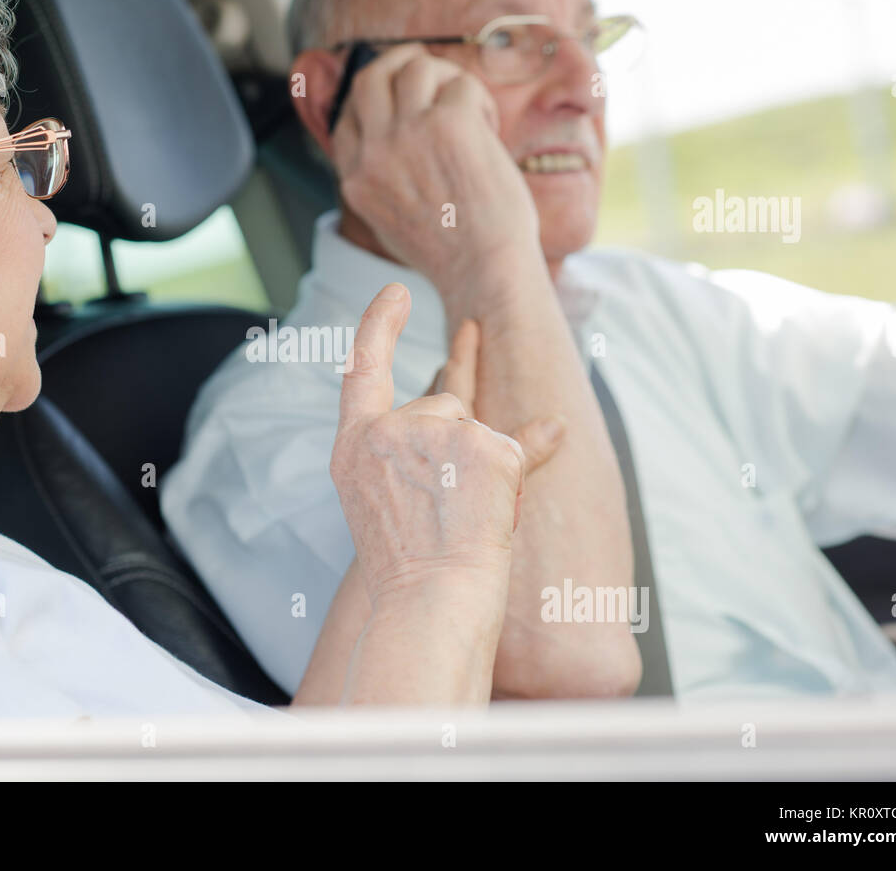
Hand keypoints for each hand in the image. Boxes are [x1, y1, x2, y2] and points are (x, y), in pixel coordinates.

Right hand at [329, 44, 538, 295]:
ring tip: (470, 108)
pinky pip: (461, 85)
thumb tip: (388, 148)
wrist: (484, 271)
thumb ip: (382, 184)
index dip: (374, 99)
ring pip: (415, 68)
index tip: (400, 99)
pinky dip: (479, 100)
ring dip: (446, 79)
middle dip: (399, 63)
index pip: (345, 118)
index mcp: (356, 180)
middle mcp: (374, 154)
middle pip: (370, 78)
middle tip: (428, 68)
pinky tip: (489, 128)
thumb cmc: (452, 255)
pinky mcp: (449, 123)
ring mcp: (408, 135)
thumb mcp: (391, 225)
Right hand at [329, 284, 565, 604]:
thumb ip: (421, 441)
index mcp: (354, 445)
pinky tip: (541, 450)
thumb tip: (510, 402)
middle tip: (441, 510)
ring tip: (462, 520)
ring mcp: (437, 433)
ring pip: (479, 429)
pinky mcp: (484, 447)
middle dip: (457, 444)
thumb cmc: (406, 564)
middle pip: (442, 406)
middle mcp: (389, 429)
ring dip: (484, 469)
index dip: (379, 327)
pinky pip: (521, 447)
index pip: (363, 368)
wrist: (428, 602)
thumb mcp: (384, 497)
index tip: (396, 294)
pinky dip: (534, 454)